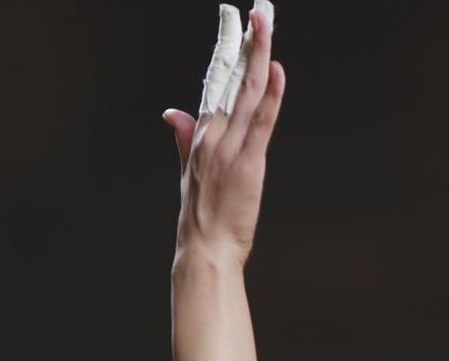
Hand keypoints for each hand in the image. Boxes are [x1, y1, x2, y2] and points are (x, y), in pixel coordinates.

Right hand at [163, 5, 285, 266]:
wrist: (205, 249)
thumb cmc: (202, 219)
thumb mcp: (188, 172)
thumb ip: (184, 139)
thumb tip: (173, 113)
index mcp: (200, 135)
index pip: (214, 82)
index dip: (225, 50)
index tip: (233, 22)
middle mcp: (212, 134)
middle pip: (230, 77)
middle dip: (242, 40)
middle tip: (256, 9)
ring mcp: (229, 146)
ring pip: (247, 90)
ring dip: (258, 52)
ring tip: (266, 21)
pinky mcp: (247, 163)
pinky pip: (262, 120)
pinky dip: (271, 94)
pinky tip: (276, 67)